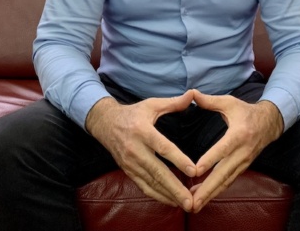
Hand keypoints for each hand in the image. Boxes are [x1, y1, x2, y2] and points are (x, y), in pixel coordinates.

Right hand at [85, 91, 196, 210]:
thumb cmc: (133, 114)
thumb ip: (173, 103)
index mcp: (143, 131)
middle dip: (175, 188)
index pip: (163, 148)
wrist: (105, 124)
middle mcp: (135, 149)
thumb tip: (193, 94)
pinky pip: (144, 187)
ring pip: (151, 183)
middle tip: (191, 200)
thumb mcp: (151, 105)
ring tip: (186, 204)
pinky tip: (172, 202)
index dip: (178, 160)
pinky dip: (158, 196)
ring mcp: (130, 163)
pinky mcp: (128, 171)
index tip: (194, 171)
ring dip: (169, 195)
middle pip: (157, 171)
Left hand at [189, 90, 283, 212]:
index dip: (210, 160)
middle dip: (207, 189)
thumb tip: (191, 93)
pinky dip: (215, 191)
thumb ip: (209, 101)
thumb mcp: (229, 102)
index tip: (196, 170)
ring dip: (210, 194)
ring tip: (194, 205)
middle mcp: (242, 152)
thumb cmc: (246, 112)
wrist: (269, 123)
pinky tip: (202, 197)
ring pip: (225, 182)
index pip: (223, 149)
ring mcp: (243, 162)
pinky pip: (228, 182)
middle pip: (223, 173)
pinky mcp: (243, 168)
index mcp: (239, 134)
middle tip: (192, 201)